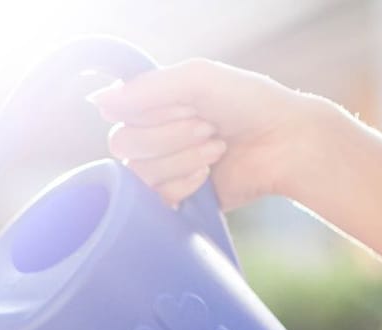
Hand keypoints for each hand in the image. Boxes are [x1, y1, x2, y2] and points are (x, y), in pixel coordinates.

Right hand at [89, 59, 338, 208]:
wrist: (284, 143)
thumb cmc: (247, 103)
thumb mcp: (197, 78)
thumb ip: (146, 88)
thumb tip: (96, 103)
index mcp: (152, 104)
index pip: (117, 113)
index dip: (151, 111)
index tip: (189, 104)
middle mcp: (150, 136)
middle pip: (122, 144)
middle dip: (169, 135)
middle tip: (208, 127)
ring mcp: (161, 169)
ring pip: (138, 172)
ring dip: (181, 157)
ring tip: (216, 148)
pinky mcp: (173, 199)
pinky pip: (152, 199)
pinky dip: (181, 184)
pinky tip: (207, 176)